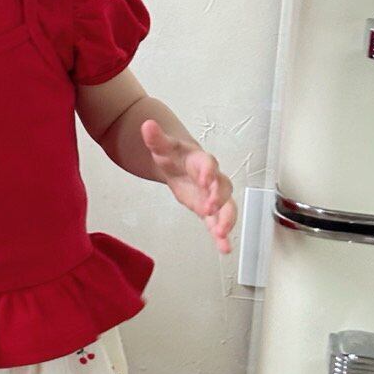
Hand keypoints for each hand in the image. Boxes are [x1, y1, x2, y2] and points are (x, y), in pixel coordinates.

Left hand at [140, 119, 236, 254]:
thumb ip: (155, 138)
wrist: (179, 163)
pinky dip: (222, 236)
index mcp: (201, 161)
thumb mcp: (162, 146)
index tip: (206, 179)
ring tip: (221, 234)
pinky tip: (224, 249)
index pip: (208, 163)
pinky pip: (218, 222)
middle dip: (219, 198)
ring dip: (225, 220)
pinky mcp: (209, 210)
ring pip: (226, 207)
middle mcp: (212, 178)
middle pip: (224, 187)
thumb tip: (146, 124)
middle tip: (211, 208)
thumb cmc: (173, 155)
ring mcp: (213, 195)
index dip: (208, 171)